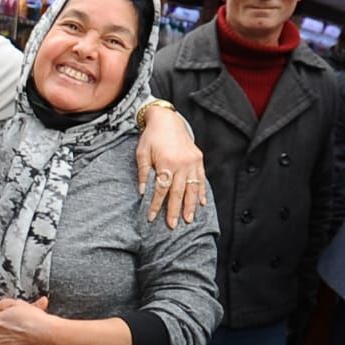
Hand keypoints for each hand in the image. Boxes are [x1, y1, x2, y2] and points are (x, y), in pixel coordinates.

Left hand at [135, 107, 206, 227]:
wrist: (167, 119)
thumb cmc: (152, 136)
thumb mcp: (142, 153)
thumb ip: (143, 173)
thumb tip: (142, 193)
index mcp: (166, 162)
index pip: (161, 189)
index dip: (156, 204)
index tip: (152, 217)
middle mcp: (181, 163)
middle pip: (178, 192)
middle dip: (175, 210)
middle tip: (172, 225)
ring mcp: (192, 161)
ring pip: (192, 188)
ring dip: (190, 205)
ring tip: (188, 220)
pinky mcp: (198, 159)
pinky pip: (201, 179)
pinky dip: (202, 192)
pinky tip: (202, 203)